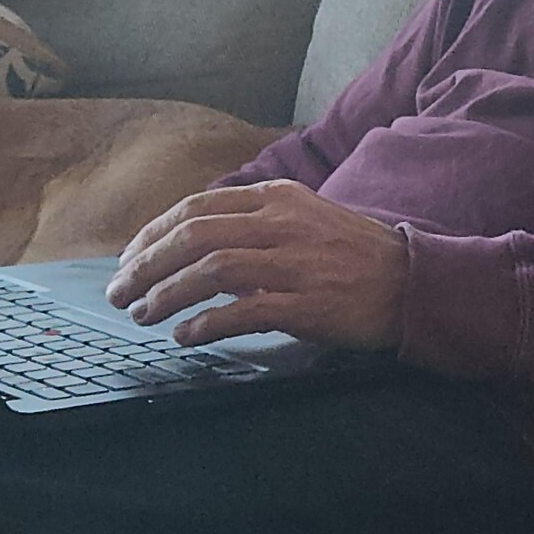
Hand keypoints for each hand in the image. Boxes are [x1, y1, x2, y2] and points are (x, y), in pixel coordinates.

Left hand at [109, 182, 409, 350]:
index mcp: (277, 197)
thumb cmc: (354, 255)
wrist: (413, 282)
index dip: (154, 233)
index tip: (130, 258)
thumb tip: (193, 244)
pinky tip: (186, 336)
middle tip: (120, 290)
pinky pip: (244, 312)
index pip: (198, 207)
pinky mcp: (308, 304)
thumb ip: (254, 223)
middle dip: (146, 265)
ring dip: (167, 295)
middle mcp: (282, 224)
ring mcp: (296, 263)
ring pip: (211, 271)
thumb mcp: (305, 218)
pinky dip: (207, 324)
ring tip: (143, 314)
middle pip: (194, 236)